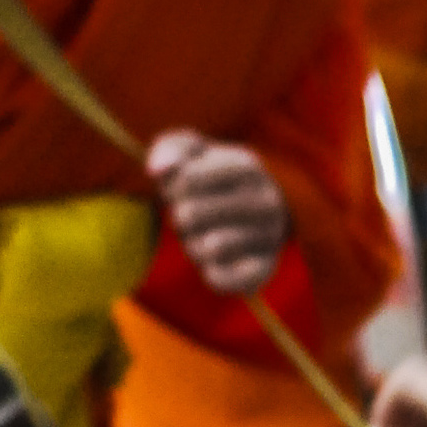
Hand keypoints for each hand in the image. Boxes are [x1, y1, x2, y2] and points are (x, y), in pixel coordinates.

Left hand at [147, 131, 288, 292]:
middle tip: (192, 215)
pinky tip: (217, 261)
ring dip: (194, 245)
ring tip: (205, 235)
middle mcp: (266, 201)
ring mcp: (270, 237)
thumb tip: (157, 170)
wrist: (257, 213)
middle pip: (190, 215)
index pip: (186, 179)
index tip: (181, 187)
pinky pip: (220, 278)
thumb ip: (170, 148)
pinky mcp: (264, 270)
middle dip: (180, 218)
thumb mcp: (191, 154)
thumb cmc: (211, 179)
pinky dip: (210, 272)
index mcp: (247, 167)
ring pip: (206, 248)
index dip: (171, 187)